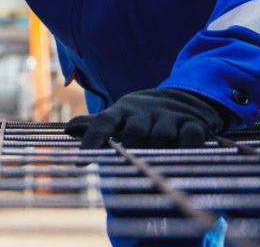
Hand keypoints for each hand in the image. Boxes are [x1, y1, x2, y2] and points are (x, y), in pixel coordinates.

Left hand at [64, 88, 225, 148]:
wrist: (184, 96)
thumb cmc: (143, 114)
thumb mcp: (119, 115)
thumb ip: (95, 125)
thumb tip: (67, 129)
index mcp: (122, 111)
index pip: (103, 122)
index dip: (92, 139)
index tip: (81, 162)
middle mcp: (144, 112)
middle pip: (134, 134)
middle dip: (132, 149)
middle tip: (132, 163)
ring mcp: (169, 117)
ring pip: (161, 137)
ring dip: (159, 151)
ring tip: (158, 162)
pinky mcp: (193, 123)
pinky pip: (190, 138)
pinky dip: (187, 148)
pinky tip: (183, 157)